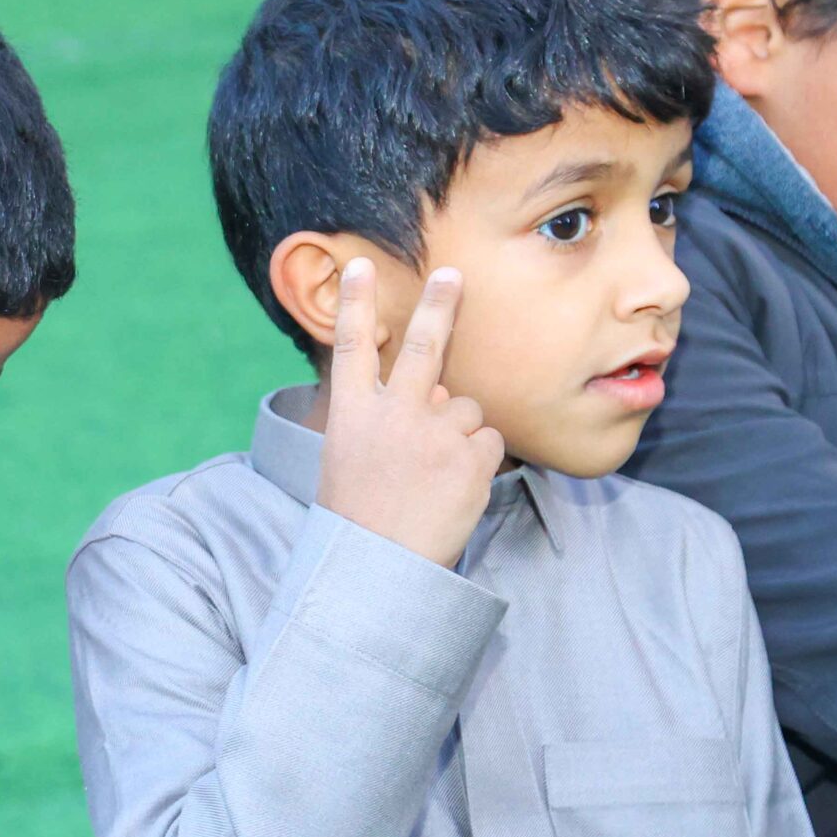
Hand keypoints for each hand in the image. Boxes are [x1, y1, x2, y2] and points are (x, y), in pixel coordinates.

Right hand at [313, 260, 503, 567]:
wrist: (379, 568)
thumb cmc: (361, 517)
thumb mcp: (352, 460)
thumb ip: (393, 418)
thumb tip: (439, 390)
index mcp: (351, 416)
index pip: (349, 348)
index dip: (353, 304)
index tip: (357, 268)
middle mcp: (391, 414)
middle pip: (421, 346)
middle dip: (439, 306)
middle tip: (453, 275)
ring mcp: (433, 432)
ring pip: (465, 410)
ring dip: (458, 436)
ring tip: (433, 479)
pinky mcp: (471, 455)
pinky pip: (487, 441)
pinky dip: (477, 462)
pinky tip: (452, 490)